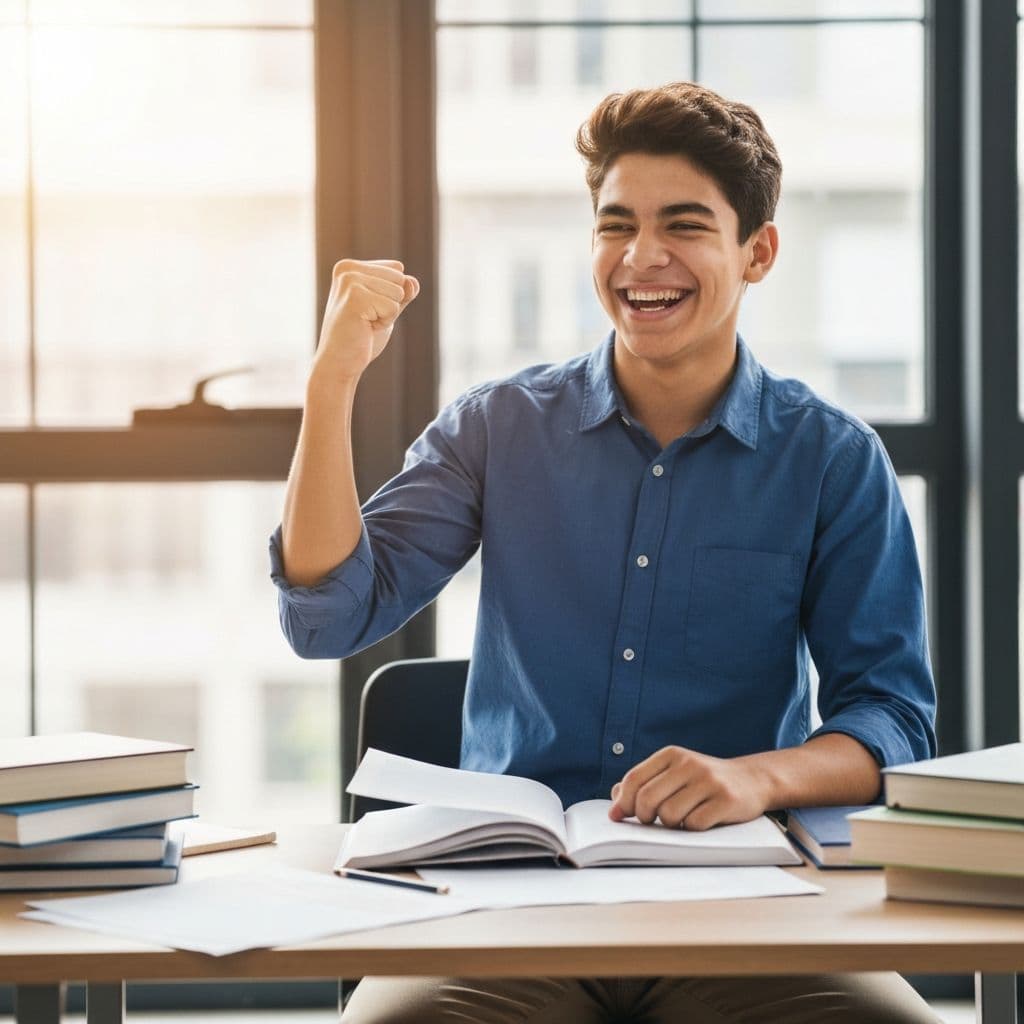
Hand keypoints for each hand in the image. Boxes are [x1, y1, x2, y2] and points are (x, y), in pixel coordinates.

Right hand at [312, 258, 419, 382]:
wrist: (339, 363)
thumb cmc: (361, 337)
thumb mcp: (387, 309)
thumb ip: (403, 292)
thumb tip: (413, 282)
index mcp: (351, 266)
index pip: (397, 271)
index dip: (391, 297)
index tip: (369, 311)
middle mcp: (347, 269)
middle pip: (400, 279)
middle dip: (391, 305)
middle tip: (367, 320)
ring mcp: (349, 281)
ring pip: (398, 293)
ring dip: (387, 315)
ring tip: (365, 324)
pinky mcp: (355, 297)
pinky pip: (393, 307)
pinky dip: (384, 323)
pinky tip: (364, 328)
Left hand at [609, 745, 768, 830]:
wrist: (751, 780)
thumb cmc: (703, 781)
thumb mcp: (673, 774)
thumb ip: (644, 784)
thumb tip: (614, 802)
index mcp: (671, 754)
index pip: (634, 779)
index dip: (623, 802)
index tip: (620, 816)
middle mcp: (689, 763)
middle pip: (648, 800)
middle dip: (644, 818)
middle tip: (653, 822)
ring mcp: (709, 781)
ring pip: (669, 815)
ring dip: (671, 825)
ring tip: (680, 820)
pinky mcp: (726, 800)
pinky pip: (694, 825)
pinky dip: (691, 830)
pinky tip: (698, 822)